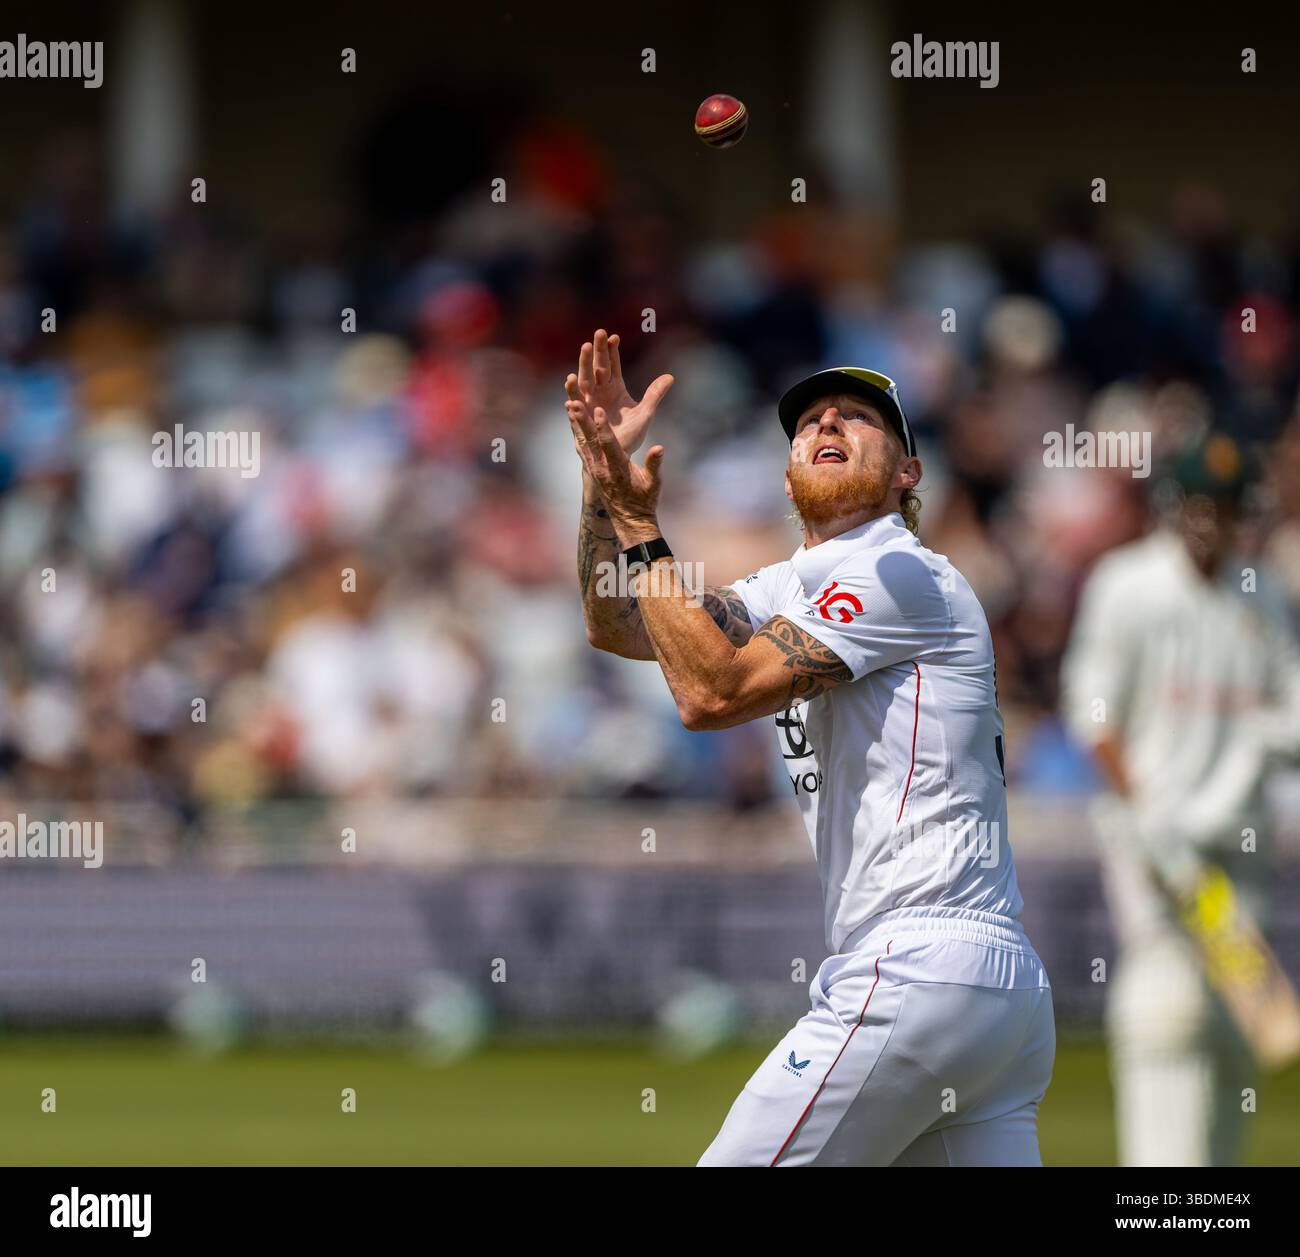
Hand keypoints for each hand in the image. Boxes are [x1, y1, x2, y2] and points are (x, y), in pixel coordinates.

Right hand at [564, 329, 672, 455]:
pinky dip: (572, 390)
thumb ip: (655, 394)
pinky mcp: (581, 416)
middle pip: (598, 366)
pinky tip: (571, 378)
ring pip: (585, 379)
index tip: (614, 336)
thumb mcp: (646, 413)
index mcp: (615, 387)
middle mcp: (600, 391)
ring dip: (584, 363)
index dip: (613, 351)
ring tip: (586, 347)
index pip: (613, 365)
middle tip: (599, 332)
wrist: (616, 457)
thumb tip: (670, 377)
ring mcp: (589, 402)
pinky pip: (575, 401)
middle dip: (598, 350)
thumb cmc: (630, 435)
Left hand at [566, 395, 664, 546]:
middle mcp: (602, 468)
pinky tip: (572, 419)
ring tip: (569, 404)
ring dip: (576, 423)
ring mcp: (594, 469)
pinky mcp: (591, 469)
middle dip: (582, 420)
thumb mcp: (653, 484)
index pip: (609, 444)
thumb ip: (654, 464)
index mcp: (618, 468)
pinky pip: (582, 447)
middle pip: (590, 440)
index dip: (602, 427)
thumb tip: (659, 447)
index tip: (598, 410)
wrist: (629, 519)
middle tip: (573, 403)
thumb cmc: (644, 500)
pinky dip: (577, 432)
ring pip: (582, 442)